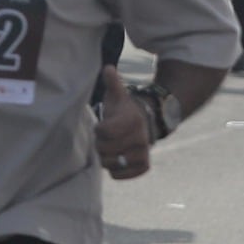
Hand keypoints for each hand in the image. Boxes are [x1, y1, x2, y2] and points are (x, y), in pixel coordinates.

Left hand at [93, 65, 151, 179]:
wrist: (144, 126)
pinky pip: (119, 175)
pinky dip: (114, 170)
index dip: (99, 130)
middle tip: (107, 138)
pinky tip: (118, 159)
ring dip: (107, 157)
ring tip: (112, 148)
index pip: (104, 132)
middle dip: (101, 144)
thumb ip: (113, 83)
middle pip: (105, 149)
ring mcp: (143, 153)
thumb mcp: (117, 96)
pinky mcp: (143, 167)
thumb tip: (108, 68)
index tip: (103, 125)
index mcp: (132, 120)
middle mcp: (141, 138)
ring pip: (111, 164)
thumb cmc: (123, 111)